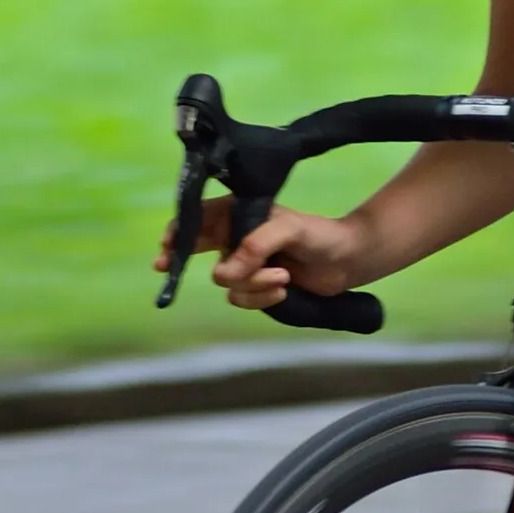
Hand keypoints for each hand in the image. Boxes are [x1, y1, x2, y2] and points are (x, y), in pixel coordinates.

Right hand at [154, 201, 368, 312]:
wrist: (348, 260)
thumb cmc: (320, 235)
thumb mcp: (288, 229)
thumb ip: (256, 245)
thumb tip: (226, 272)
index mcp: (240, 214)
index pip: (200, 218)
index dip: (178, 230)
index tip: (165, 244)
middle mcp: (237, 238)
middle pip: (196, 249)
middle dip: (180, 258)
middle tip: (165, 266)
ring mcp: (246, 264)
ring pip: (227, 282)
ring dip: (254, 284)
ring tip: (283, 277)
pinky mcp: (258, 287)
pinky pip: (243, 298)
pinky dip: (262, 297)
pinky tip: (284, 289)